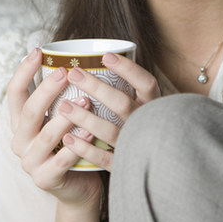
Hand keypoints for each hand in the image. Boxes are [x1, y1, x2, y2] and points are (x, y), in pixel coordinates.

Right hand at [6, 48, 102, 205]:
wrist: (78, 187)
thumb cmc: (71, 145)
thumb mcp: (60, 119)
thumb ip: (61, 97)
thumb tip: (75, 59)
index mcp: (20, 122)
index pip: (14, 92)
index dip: (23, 71)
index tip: (39, 51)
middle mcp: (20, 140)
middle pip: (29, 111)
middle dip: (47, 89)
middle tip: (67, 73)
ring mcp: (30, 161)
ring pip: (46, 135)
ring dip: (67, 117)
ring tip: (87, 101)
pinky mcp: (45, 179)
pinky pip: (61, 160)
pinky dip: (76, 145)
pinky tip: (90, 133)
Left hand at [56, 51, 160, 170]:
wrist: (159, 164)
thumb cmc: (140, 125)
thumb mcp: (143, 106)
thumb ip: (128, 89)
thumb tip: (98, 60)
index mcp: (153, 106)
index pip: (146, 83)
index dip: (128, 69)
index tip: (105, 56)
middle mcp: (146, 124)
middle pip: (122, 104)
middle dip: (96, 87)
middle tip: (73, 74)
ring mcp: (135, 145)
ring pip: (109, 131)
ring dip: (84, 118)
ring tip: (63, 105)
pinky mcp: (123, 165)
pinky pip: (103, 157)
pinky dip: (85, 148)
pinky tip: (68, 138)